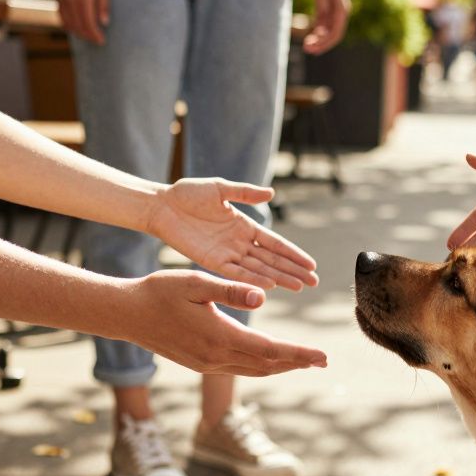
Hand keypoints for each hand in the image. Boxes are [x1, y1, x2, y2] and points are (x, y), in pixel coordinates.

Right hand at [56, 0, 109, 44]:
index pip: (88, 24)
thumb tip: (104, 23)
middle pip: (77, 27)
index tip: (102, 41)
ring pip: (67, 23)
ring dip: (77, 32)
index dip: (95, 35)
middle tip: (96, 39)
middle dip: (87, 36)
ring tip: (87, 34)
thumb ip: (103, 5)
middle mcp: (70, 0)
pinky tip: (76, 26)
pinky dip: (68, 24)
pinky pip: (61, 16)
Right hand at [124, 270, 326, 374]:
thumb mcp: (196, 283)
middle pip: (266, 365)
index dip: (299, 354)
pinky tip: (269, 360)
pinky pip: (238, 369)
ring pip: (253, 370)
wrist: (126, 314)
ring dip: (281, 366)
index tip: (322, 355)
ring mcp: (206, 364)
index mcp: (219, 336)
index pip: (269, 350)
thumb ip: (231, 290)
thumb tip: (263, 294)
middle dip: (297, 362)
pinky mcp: (199, 364)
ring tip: (304, 362)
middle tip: (324, 360)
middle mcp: (215, 357)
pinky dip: (260, 366)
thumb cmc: (159, 291)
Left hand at [147, 178, 318, 290]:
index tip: (311, 264)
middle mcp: (238, 243)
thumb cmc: (188, 194)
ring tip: (299, 287)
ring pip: (258, 269)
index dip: (293, 253)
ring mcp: (226, 253)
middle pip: (271, 260)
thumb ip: (245, 193)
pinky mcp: (211, 261)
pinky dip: (252, 279)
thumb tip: (271, 194)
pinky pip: (236, 273)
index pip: (274, 243)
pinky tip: (270, 285)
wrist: (161, 205)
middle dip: (293, 270)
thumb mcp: (220, 188)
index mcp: (244, 225)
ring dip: (278, 278)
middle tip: (313, 282)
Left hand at [303, 0, 350, 54]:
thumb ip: (321, 9)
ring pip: (328, 31)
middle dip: (321, 44)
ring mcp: (335, 12)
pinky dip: (317, 32)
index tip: (313, 49)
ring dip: (318, 39)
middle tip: (307, 50)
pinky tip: (309, 37)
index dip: (325, 44)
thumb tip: (320, 26)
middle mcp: (340, 13)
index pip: (336, 33)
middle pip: (333, 35)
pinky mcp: (328, 9)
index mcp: (342, 11)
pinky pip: (324, 25)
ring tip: (306, 45)